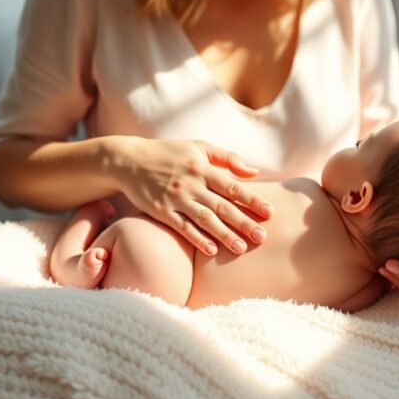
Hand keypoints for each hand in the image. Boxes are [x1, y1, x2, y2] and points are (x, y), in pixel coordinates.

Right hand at [105, 137, 273, 255]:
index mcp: (203, 168)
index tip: (269, 213)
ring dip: (224, 235)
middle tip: (262, 237)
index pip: (233, 186)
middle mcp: (191, 184)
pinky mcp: (161, 211)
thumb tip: (254, 172)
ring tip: (241, 248)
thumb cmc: (170, 153)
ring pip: (204, 220)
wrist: (129, 161)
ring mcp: (175, 199)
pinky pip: (182, 228)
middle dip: (243, 223)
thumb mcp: (198, 148)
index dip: (252, 200)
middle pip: (222, 206)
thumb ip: (227, 158)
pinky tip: (211, 250)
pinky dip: (197, 239)